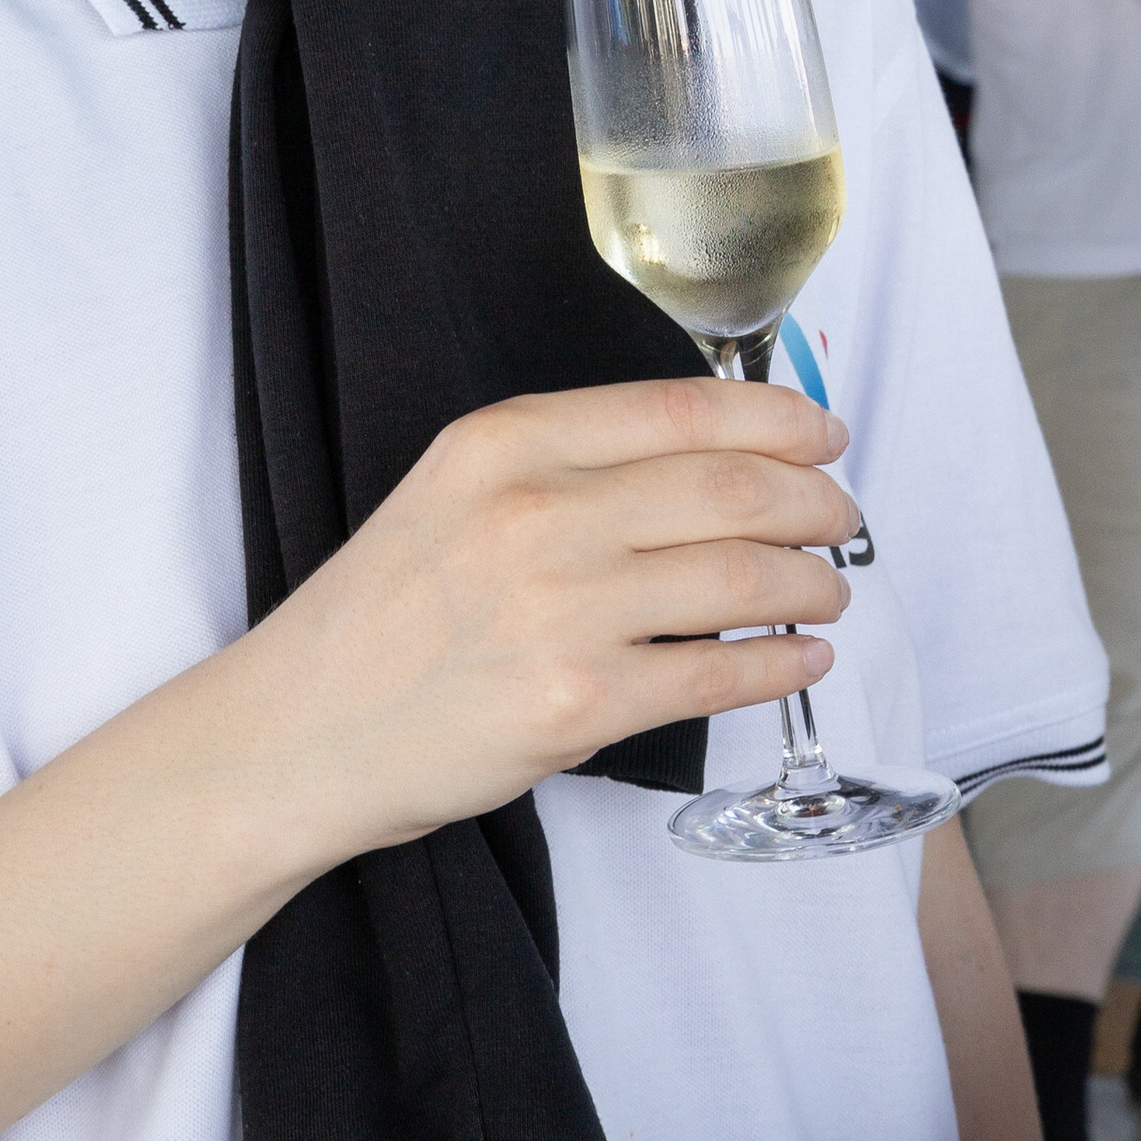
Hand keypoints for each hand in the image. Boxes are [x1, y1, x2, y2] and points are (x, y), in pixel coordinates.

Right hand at [251, 375, 857, 864]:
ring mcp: (562, 609)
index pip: (682, 409)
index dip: (778, 421)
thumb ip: (563, 467)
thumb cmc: (380, 617)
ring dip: (811, 584)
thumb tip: (712, 463)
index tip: (822, 435)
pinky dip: (782, 665)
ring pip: (744, 579)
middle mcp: (537, 512)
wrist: (301, 731)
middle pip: (733, 489)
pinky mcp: (579, 703)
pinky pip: (720, 675)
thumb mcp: (452, 493)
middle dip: (815, 503)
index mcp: (504, 443)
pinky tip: (799, 659)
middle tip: (840, 519)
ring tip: (824, 590)